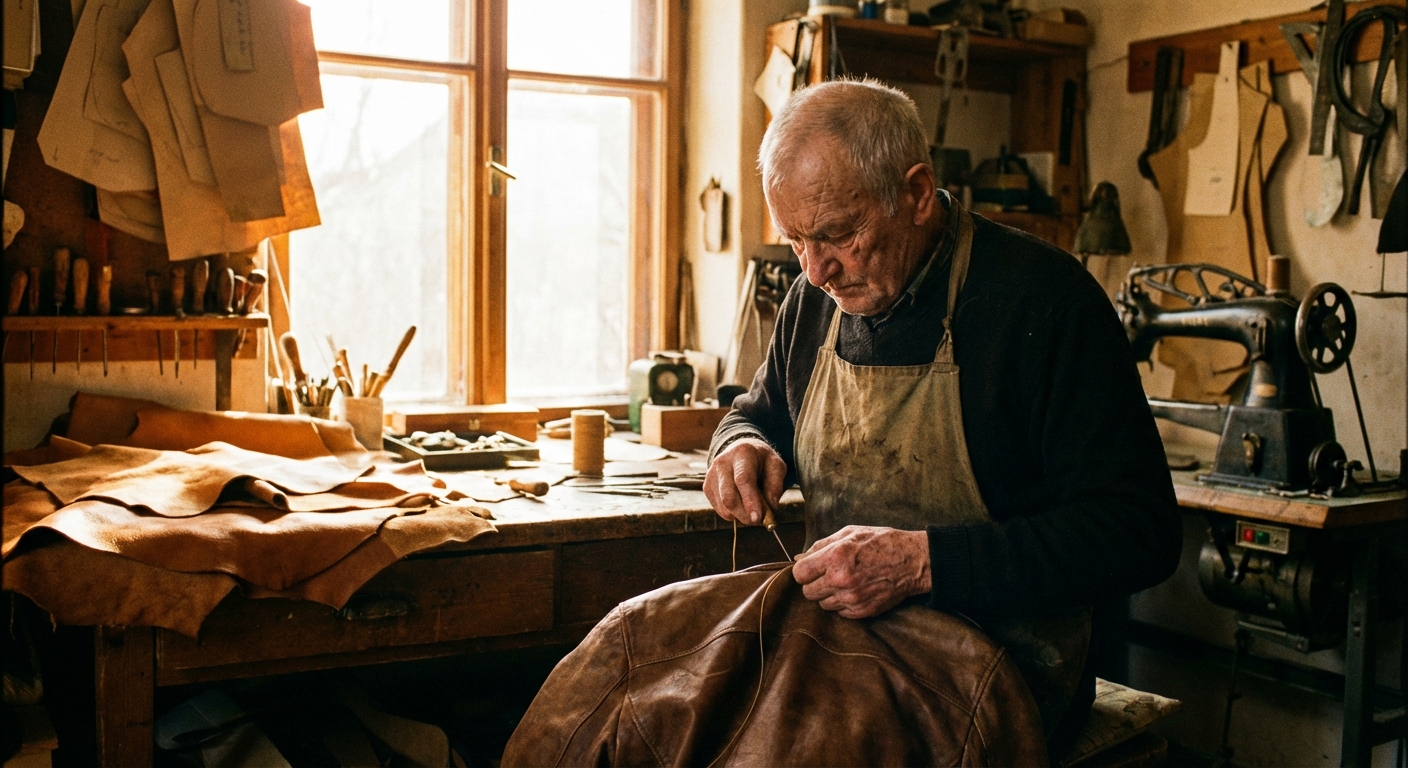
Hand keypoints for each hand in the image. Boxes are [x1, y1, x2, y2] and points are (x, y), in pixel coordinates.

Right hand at [705, 438, 787, 524]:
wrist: (740, 452)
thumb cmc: (761, 461)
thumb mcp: (776, 467)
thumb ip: (775, 487)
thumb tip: (770, 509)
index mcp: (742, 454)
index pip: (743, 479)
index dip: (750, 501)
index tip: (758, 518)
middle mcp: (722, 463)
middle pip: (729, 497)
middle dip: (745, 515)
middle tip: (759, 520)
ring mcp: (711, 475)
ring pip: (724, 507)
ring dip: (741, 516)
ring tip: (752, 508)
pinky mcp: (707, 487)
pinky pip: (720, 510)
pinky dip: (734, 514)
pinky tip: (741, 503)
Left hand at [792, 526, 930, 618]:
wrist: (912, 561)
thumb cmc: (880, 542)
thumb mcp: (849, 533)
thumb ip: (821, 546)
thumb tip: (799, 558)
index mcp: (835, 557)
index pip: (799, 574)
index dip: (804, 571)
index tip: (812, 568)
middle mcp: (841, 580)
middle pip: (808, 592)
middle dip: (815, 583)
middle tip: (829, 575)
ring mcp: (852, 598)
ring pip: (823, 604)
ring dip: (829, 595)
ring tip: (846, 582)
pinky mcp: (862, 612)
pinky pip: (840, 612)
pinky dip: (844, 604)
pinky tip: (856, 590)